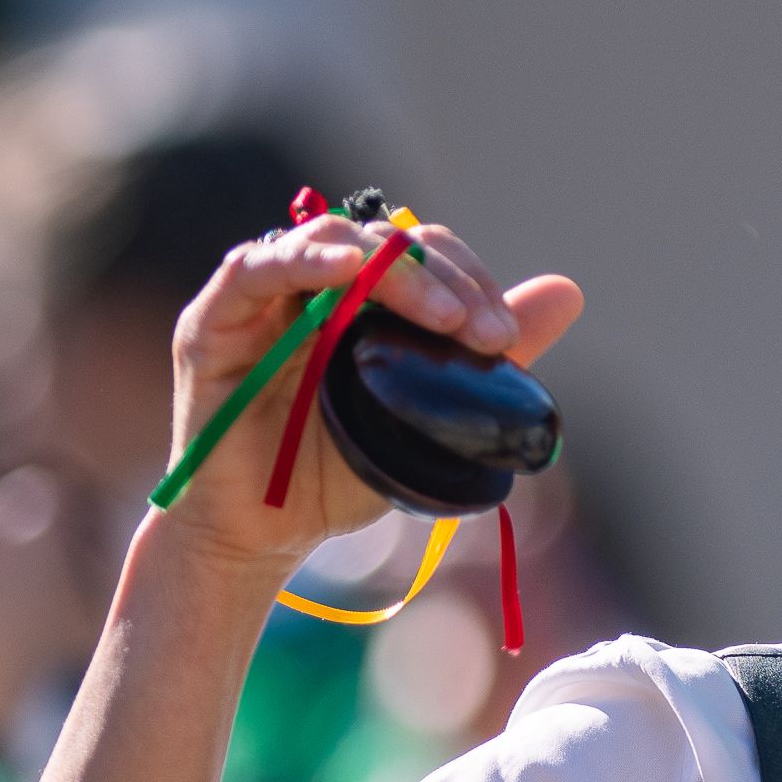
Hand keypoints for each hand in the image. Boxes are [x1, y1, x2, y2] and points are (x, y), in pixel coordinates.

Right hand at [155, 214, 584, 579]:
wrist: (262, 538)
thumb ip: (486, 355)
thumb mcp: (427, 415)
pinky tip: (348, 270)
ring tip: (443, 317)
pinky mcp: (213, 321)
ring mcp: (263, 298)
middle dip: (447, 281)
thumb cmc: (338, 474)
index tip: (505, 337)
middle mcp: (315, 285)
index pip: (425, 254)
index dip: (471, 281)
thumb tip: (568, 290)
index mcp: (365, 299)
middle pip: (388, 242)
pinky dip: (304, 260)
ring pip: (333, 243)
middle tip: (487, 335)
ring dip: (394, 272)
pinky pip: (254, 269)